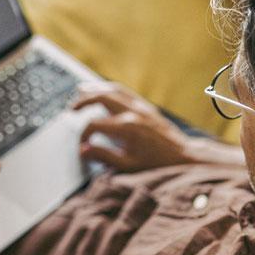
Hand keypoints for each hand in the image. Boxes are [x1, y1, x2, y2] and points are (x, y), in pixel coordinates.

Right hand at [72, 82, 194, 171]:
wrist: (183, 157)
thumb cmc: (156, 164)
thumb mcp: (127, 165)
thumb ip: (103, 156)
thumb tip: (83, 150)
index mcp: (126, 128)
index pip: (95, 124)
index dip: (84, 135)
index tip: (82, 146)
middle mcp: (133, 113)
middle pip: (101, 97)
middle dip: (83, 101)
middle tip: (71, 109)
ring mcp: (141, 107)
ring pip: (113, 90)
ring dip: (96, 89)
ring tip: (82, 91)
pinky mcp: (147, 107)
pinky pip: (125, 92)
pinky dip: (111, 90)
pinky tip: (104, 92)